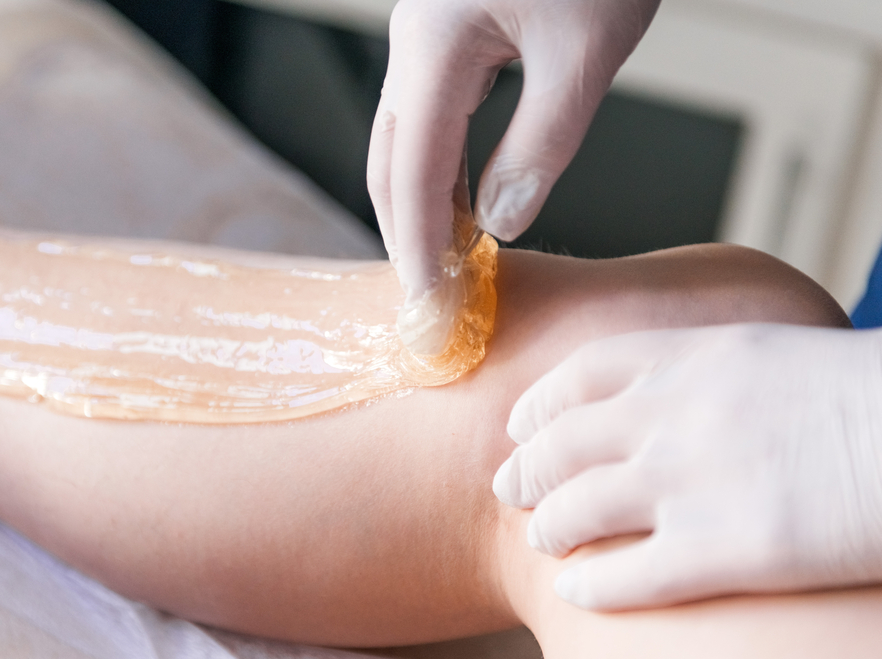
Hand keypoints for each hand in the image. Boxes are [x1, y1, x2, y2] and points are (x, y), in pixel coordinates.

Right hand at [368, 0, 659, 300]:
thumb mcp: (584, 50)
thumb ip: (541, 144)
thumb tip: (503, 222)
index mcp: (433, 45)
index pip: (410, 174)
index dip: (416, 249)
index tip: (429, 307)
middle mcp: (413, 43)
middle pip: (389, 162)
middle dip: (406, 236)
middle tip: (431, 300)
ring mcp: (425, 37)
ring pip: (405, 143)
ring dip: (423, 208)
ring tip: (449, 269)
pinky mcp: (449, 36)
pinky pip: (431, 119)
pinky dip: (441, 173)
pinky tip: (464, 208)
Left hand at [493, 323, 881, 609]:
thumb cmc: (862, 396)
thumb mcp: (769, 355)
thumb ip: (702, 375)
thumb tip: (659, 402)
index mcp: (687, 359)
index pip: (579, 375)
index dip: (537, 405)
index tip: (520, 426)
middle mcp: (673, 415)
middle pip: (562, 444)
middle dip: (526, 470)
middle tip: (510, 489)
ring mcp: (692, 482)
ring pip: (579, 507)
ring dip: (548, 526)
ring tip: (542, 538)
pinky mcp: (724, 550)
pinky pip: (627, 574)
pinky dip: (590, 584)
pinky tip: (575, 590)